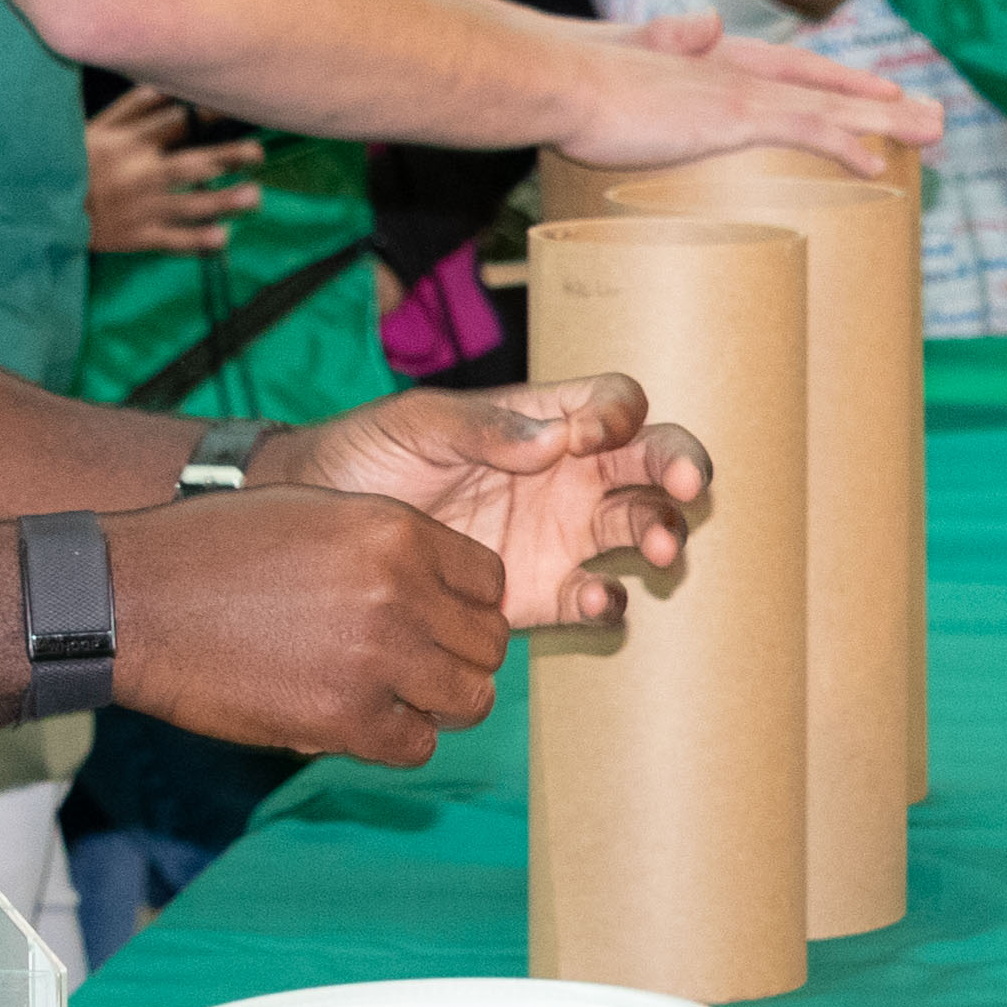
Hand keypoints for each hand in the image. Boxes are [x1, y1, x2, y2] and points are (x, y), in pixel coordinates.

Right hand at [86, 94, 261, 255]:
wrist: (39, 205)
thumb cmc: (73, 161)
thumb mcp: (99, 126)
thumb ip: (135, 106)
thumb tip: (169, 82)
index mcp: (132, 142)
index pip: (178, 123)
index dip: (211, 115)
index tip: (239, 107)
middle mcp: (141, 174)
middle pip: (193, 164)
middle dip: (228, 157)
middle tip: (257, 153)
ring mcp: (141, 208)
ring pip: (190, 205)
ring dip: (225, 201)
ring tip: (255, 195)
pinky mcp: (136, 237)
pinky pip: (172, 241)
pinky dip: (198, 242)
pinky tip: (223, 238)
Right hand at [103, 488, 507, 767]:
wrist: (134, 599)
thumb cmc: (214, 549)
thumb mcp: (317, 513)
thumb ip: (389, 546)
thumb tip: (444, 595)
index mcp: (397, 530)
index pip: (492, 583)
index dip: (468, 606)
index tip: (437, 617)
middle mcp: (399, 591)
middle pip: (488, 645)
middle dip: (459, 658)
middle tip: (415, 664)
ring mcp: (375, 658)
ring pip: (468, 699)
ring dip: (437, 703)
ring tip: (391, 695)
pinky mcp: (342, 718)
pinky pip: (416, 746)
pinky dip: (395, 740)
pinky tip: (355, 719)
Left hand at [255, 373, 708, 629]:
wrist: (317, 529)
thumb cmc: (367, 455)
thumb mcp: (417, 424)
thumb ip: (486, 428)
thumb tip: (557, 442)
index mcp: (543, 421)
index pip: (615, 405)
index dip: (621, 414)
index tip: (598, 433)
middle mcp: (567, 476)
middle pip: (651, 462)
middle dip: (681, 467)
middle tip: (689, 483)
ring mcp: (561, 536)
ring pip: (641, 526)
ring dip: (662, 532)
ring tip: (657, 548)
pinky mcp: (543, 594)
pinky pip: (597, 598)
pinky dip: (611, 602)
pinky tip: (598, 599)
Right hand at [559, 11, 939, 170]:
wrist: (555, 76)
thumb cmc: (575, 76)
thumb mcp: (631, 54)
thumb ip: (668, 37)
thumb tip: (708, 20)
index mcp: (711, 56)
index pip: (789, 67)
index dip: (835, 79)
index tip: (874, 90)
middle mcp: (734, 67)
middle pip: (824, 84)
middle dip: (879, 100)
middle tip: (930, 115)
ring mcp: (737, 91)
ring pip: (830, 105)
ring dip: (886, 119)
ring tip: (934, 130)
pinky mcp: (731, 116)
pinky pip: (805, 131)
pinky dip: (845, 143)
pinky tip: (878, 162)